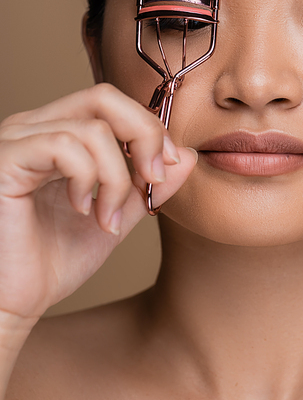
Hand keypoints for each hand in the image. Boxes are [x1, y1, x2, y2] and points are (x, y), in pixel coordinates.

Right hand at [0, 83, 195, 321]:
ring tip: (108, 217)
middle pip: (104, 98)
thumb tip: (187, 155)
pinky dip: (87, 180)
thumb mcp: (117, 215)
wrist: (13, 302)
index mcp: (56, 133)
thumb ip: (147, 184)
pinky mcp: (5, 159)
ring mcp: (16, 140)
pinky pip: (63, 146)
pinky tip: (82, 210)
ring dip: (116, 178)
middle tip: (153, 178)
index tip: (165, 170)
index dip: (149, 130)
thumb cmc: (52, 260)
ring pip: (92, 129)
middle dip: (143, 136)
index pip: (112, 104)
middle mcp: (34, 127)